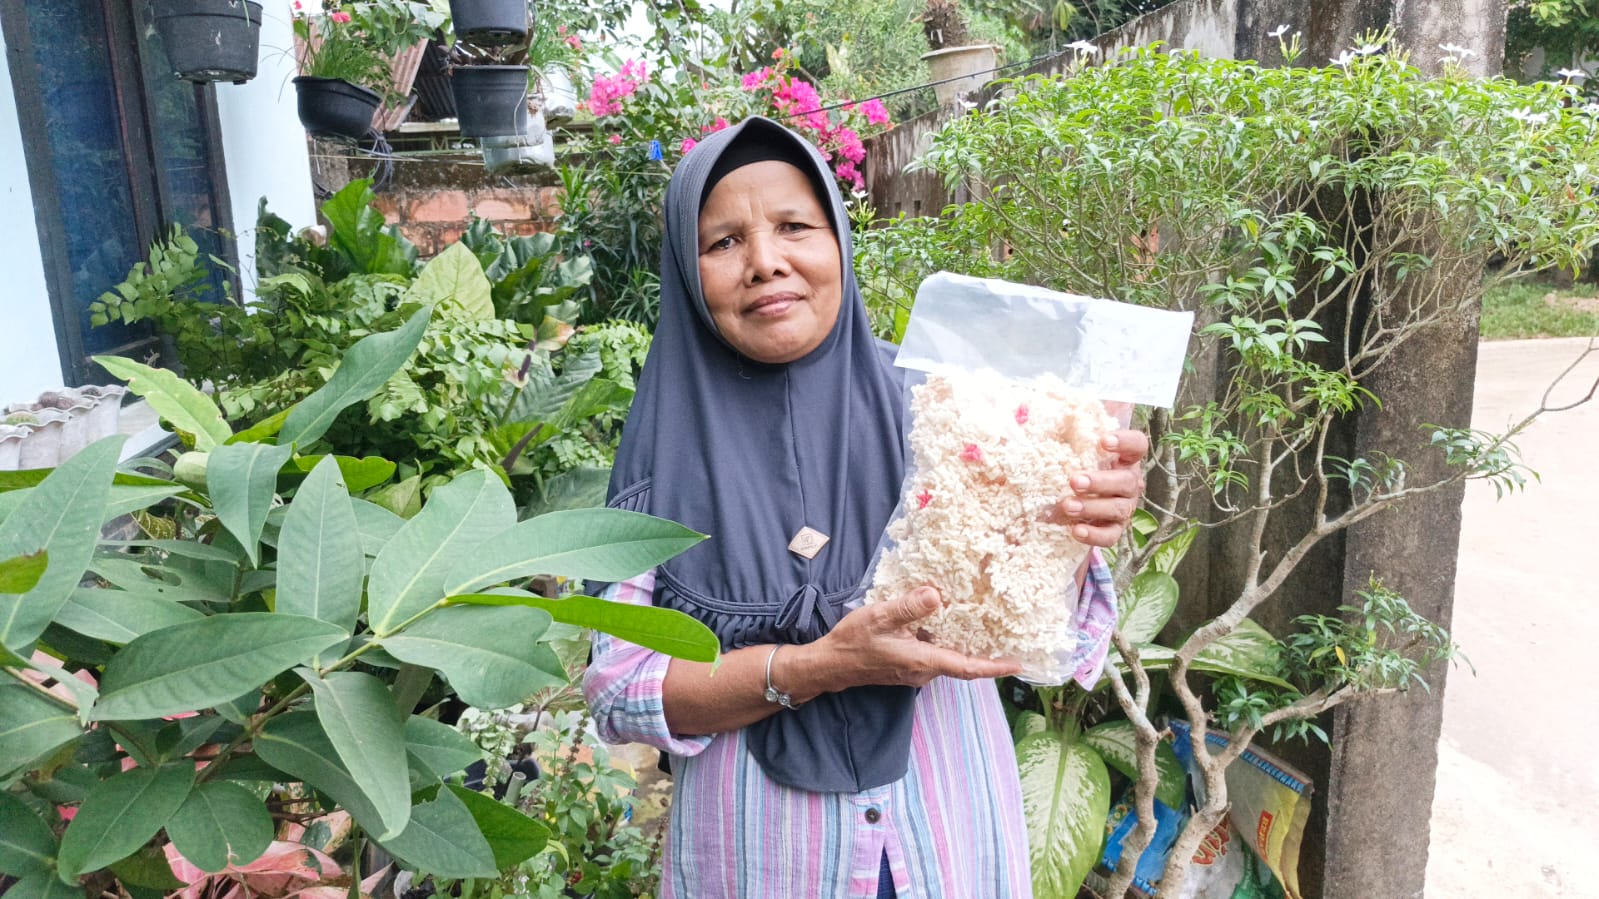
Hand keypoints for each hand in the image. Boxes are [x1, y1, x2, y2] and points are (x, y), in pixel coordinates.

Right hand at [792, 588, 1020, 694]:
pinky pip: (936, 656)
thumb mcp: (879, 617)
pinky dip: (947, 643)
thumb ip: (908, 607)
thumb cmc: (853, 642)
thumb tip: (937, 595)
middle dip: (985, 652)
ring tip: (985, 625)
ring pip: (949, 658)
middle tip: (1007, 634)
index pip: (966, 668)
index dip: (994, 667)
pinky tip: (947, 624)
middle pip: (962, 663)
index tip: (1017, 664)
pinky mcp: (908, 667)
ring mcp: (916, 671)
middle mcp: (923, 671)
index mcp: (922, 660)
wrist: (831, 665)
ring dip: (966, 645)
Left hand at [1055, 425, 1147, 546]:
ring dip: (1092, 507)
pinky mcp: (1113, 530)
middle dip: (1099, 481)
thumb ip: (1076, 425)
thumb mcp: (1076, 445)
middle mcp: (1129, 483)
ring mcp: (1124, 508)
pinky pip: (1110, 536)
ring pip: (1117, 509)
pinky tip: (1075, 530)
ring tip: (1067, 505)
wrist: (1071, 504)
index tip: (1102, 440)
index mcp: (1124, 459)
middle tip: (1074, 480)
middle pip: (1126, 481)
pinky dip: (1094, 535)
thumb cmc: (1076, 466)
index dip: (1124, 442)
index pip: (1137, 445)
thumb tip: (1059, 397)